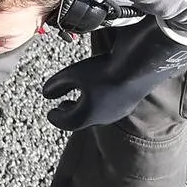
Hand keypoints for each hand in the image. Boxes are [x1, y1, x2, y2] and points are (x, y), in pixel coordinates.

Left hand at [43, 22, 186, 130]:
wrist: (140, 65)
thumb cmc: (103, 71)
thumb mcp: (71, 75)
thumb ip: (55, 86)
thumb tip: (46, 94)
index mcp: (86, 117)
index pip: (66, 122)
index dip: (56, 118)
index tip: (50, 112)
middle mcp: (103, 119)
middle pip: (82, 120)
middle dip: (70, 113)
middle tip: (61, 107)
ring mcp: (119, 111)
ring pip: (97, 114)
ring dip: (85, 108)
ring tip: (78, 99)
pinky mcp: (130, 102)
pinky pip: (110, 107)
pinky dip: (99, 103)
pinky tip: (100, 92)